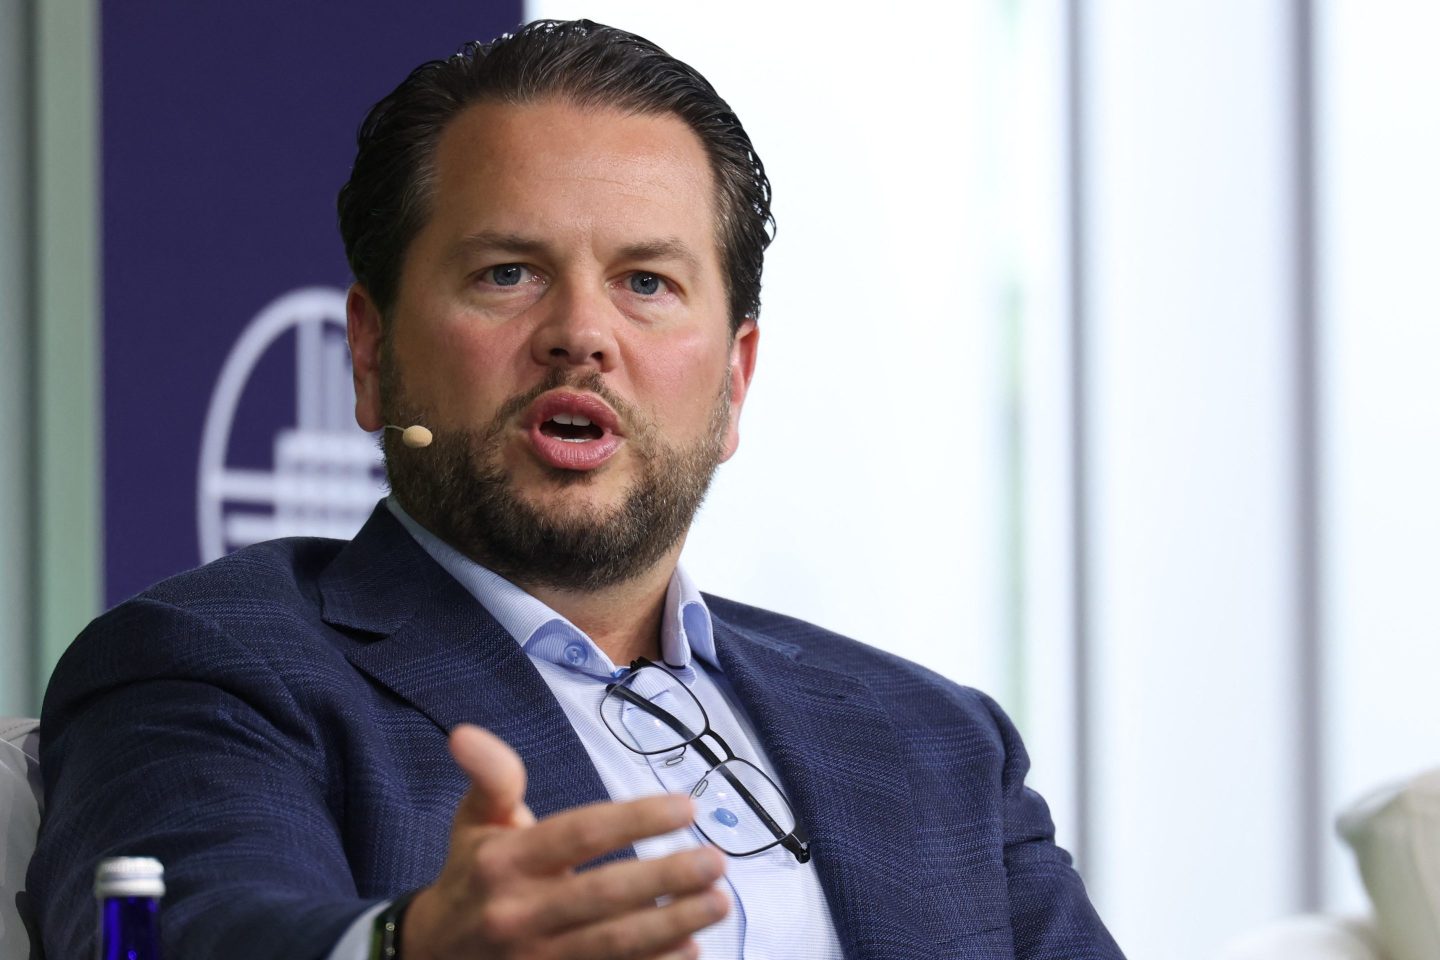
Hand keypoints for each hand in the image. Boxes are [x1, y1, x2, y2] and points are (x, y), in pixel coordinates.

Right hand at [402, 724, 728, 959]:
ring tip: (719, 903)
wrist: (435, 954)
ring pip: (616, 944)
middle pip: (606, 894)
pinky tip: (691, 947)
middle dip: (669, 877)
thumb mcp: (475, 820)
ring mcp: (536, 958)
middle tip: (717, 861)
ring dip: (674, 924)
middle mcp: (519, 912)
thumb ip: (491, 776)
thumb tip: (465, 733)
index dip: (637, 819)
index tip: (687, 807)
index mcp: (505, 861)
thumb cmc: (473, 874)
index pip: (581, 834)